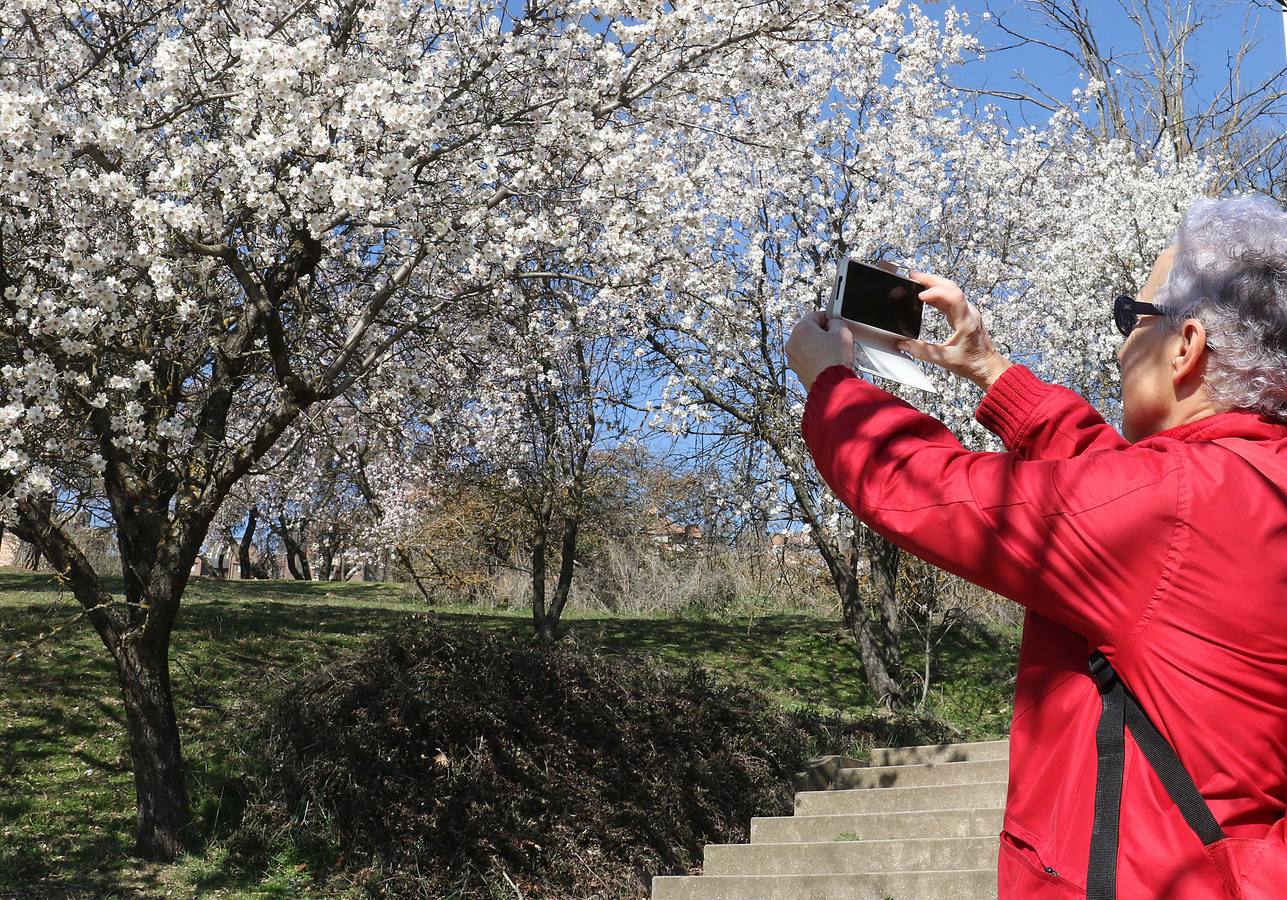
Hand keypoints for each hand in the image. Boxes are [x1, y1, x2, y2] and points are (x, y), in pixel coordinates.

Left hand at [786, 309, 853, 391]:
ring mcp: (793, 358)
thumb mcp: (843, 333)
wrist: (832, 386)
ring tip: (832, 351)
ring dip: (818, 345)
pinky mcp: (797, 370)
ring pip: (806, 345)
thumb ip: (837, 322)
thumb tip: (834, 324)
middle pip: (808, 330)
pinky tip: (827, 362)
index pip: (815, 315)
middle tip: (835, 338)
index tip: (834, 322)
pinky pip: (806, 358)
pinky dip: (814, 358)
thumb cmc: (835, 361)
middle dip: (822, 332)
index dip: (828, 318)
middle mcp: (793, 343)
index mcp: (801, 330)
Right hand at [897, 272, 1012, 390]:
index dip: (936, 292)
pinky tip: (927, 294)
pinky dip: (938, 293)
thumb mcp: (944, 360)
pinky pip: (952, 298)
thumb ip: (922, 351)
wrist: (987, 367)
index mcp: (966, 322)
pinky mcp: (965, 315)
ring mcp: (968, 312)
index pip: (953, 297)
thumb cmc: (972, 364)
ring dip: (935, 284)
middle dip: (931, 279)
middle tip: (913, 276)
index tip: (920, 296)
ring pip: (952, 290)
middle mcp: (969, 313)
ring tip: (917, 281)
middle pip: (952, 287)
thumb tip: (903, 344)